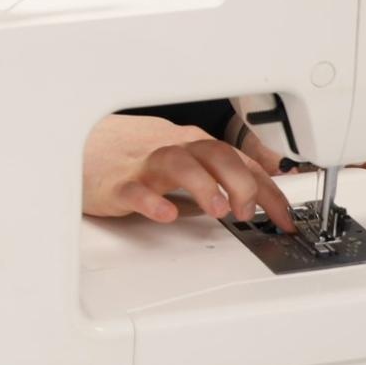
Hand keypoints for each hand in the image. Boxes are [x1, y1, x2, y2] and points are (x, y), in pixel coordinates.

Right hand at [82, 113, 295, 232]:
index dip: (268, 191)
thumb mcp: (183, 153)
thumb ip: (221, 164)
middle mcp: (172, 150)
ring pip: (178, 163)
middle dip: (240, 182)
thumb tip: (265, 174)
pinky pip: (135, 190)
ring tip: (218, 211)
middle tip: (248, 213)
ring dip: (204, 185)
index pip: (241, 161)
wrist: (79, 145)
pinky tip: (165, 213)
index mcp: (191, 145)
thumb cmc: (132, 154)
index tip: (286, 220)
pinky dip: (152, 201)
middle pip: (214, 154)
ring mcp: (143, 166)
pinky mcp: (117, 184)